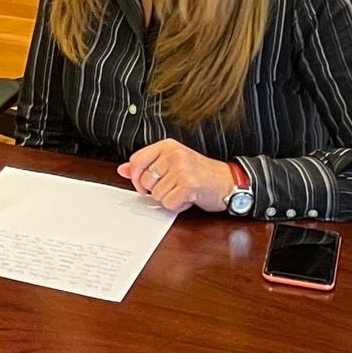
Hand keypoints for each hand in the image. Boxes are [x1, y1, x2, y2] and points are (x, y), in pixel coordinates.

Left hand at [118, 139, 236, 212]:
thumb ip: (147, 165)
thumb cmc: (201, 173)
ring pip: (156, 194)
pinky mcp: (189, 185)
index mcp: (167, 146)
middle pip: (144, 180)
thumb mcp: (172, 163)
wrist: (229, 182)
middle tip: (172, 187)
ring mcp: (182, 169)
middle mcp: (174, 154)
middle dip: (156, 190)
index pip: (136, 161)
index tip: (143, 185)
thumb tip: (122, 170)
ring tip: (182, 191)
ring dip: (168, 198)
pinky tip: (187, 198)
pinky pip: (168, 203)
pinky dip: (177, 206)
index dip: (135, 177)